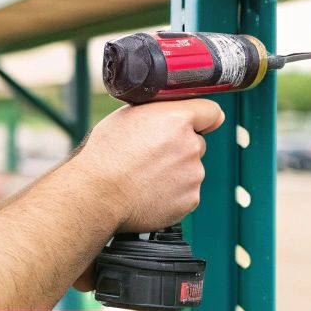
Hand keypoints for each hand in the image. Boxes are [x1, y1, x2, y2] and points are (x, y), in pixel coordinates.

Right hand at [73, 99, 224, 232]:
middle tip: (152, 156)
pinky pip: (186, 192)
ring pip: (191, 169)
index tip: (199, 124)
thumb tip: (175, 113)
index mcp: (177, 120)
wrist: (99, 194)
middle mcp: (191, 146)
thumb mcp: (129, 116)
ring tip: (146, 176)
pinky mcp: (190, 199)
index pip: (211, 112)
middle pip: (197, 143)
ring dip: (176, 172)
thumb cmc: (107, 154)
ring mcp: (193, 175)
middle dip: (180, 148)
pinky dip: (173, 193)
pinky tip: (150, 191)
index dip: (202, 118)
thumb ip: (160, 112)